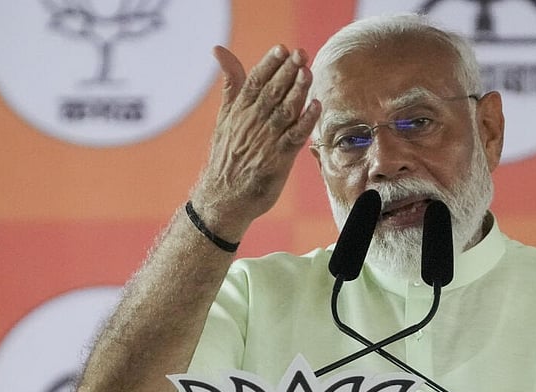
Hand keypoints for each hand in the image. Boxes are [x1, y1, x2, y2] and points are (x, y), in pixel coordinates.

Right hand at [191, 44, 320, 240]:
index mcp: (238, 111)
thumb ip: (230, 84)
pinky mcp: (277, 160)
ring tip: (308, 73)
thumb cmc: (226, 156)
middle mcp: (251, 124)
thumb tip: (219, 50)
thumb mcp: (224, 116)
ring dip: (297, 92)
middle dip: (287, 72)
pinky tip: (315, 106)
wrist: (223, 198)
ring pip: (284, 111)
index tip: (282, 48)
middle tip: (300, 54)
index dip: (269, 64)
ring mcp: (265, 142)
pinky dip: (305, 121)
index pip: (254, 82)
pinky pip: (294, 137)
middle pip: (271, 93)